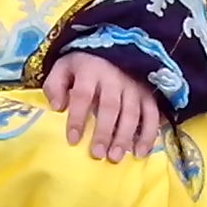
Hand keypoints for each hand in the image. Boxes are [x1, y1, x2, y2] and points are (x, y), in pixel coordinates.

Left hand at [45, 53, 165, 162]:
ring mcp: (133, 86)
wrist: (112, 49)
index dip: (78, 118)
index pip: (83, 95)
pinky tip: (139, 153)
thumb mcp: (63, 68)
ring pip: (131, 113)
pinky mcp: (148, 94)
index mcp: (90, 70)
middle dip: (103, 132)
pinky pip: (152, 115)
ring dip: (124, 137)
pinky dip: (148, 135)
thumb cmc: (83, 67)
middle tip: (97, 154)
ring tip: (114, 157)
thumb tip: (57, 107)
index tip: (73, 140)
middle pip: (109, 106)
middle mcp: (114, 77)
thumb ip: (55, 85)